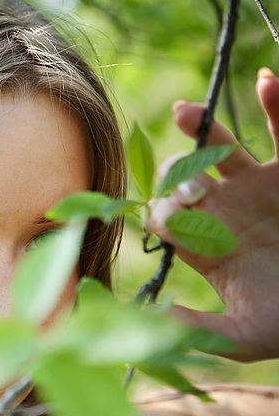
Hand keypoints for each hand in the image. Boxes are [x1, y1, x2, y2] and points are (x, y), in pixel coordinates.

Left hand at [146, 67, 278, 362]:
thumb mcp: (240, 336)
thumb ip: (196, 328)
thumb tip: (150, 317)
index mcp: (202, 246)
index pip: (164, 220)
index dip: (160, 215)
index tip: (171, 219)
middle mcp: (222, 212)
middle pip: (182, 179)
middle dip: (177, 179)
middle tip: (193, 192)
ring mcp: (256, 189)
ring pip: (221, 148)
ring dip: (202, 128)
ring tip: (184, 111)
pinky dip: (277, 103)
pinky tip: (268, 78)